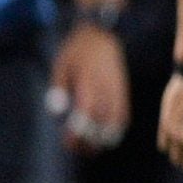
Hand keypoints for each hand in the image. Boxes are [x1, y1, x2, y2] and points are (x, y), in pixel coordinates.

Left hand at [49, 23, 128, 152]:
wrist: (102, 34)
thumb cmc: (78, 50)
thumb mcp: (60, 65)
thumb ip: (58, 88)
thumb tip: (58, 112)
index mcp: (89, 81)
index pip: (87, 113)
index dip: (80, 131)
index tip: (69, 142)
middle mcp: (106, 87)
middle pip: (102, 122)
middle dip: (91, 140)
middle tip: (78, 149)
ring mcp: (118, 89)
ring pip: (117, 121)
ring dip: (105, 138)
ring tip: (93, 147)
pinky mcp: (124, 90)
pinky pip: (125, 114)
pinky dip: (117, 128)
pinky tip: (107, 135)